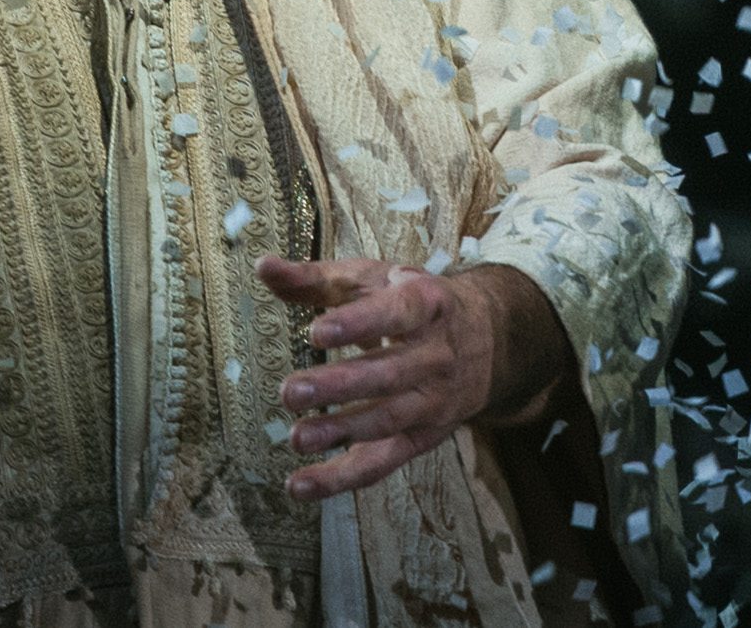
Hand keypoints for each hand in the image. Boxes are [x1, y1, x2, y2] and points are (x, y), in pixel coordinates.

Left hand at [259, 256, 568, 499]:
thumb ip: (316, 277)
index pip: (397, 313)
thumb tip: (263, 267)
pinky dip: (342, 478)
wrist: (487, 340)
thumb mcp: (374, 278)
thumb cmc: (413, 302)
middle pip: (389, 374)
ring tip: (296, 437)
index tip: (317, 331)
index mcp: (426, 304)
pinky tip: (301, 485)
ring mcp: (432, 401)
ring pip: (387, 421)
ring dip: (341, 433)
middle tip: (290, 391)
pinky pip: (383, 463)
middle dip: (340, 385)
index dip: (359, 323)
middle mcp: (436, 355)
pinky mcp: (421, 438)